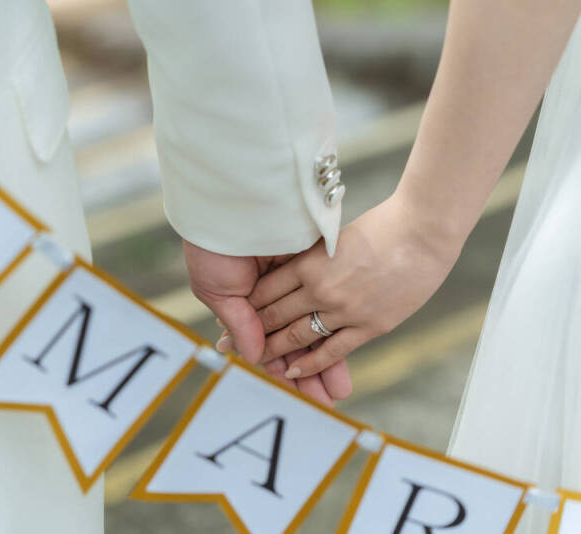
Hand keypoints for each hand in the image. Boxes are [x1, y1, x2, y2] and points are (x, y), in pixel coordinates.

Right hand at [183, 240, 351, 406]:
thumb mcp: (217, 287)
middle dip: (306, 373)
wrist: (230, 202)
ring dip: (325, 360)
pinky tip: (345, 351)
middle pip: (295, 341)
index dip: (278, 366)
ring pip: (314, 328)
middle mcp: (275, 293)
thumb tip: (253, 356)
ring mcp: (297, 278)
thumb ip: (239, 321)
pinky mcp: (315, 261)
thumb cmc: (212, 245)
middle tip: (322, 402)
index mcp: (249, 299)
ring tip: (339, 390)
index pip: (267, 342)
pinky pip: (329, 302)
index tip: (291, 388)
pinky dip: (336, 327)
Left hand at [248, 193, 462, 380]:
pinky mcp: (369, 326)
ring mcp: (344, 310)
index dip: (247, 305)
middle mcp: (320, 288)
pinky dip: (311, 364)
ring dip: (275, 350)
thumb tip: (290, 267)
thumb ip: (312, 256)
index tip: (235, 314)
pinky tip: (294, 372)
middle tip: (233, 342)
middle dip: (253, 331)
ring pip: (298, 337)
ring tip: (258, 360)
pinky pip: (332, 351)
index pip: (266, 290)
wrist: (423, 233)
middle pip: (276, 316)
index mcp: (309, 262)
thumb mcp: (334, 237)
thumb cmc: (380, 227)